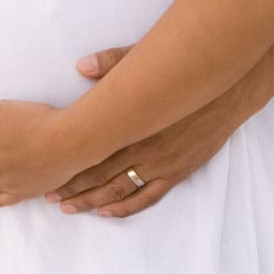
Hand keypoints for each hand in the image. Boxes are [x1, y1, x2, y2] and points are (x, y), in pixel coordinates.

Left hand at [50, 47, 248, 216]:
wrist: (227, 90)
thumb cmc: (183, 73)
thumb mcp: (145, 61)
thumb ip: (112, 64)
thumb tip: (81, 65)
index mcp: (130, 124)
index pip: (91, 152)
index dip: (66, 166)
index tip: (46, 174)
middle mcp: (143, 149)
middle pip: (99, 176)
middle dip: (72, 188)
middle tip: (49, 197)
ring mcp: (161, 164)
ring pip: (119, 191)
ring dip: (92, 202)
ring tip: (70, 208)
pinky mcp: (178, 171)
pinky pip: (148, 196)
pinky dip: (126, 207)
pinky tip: (108, 212)